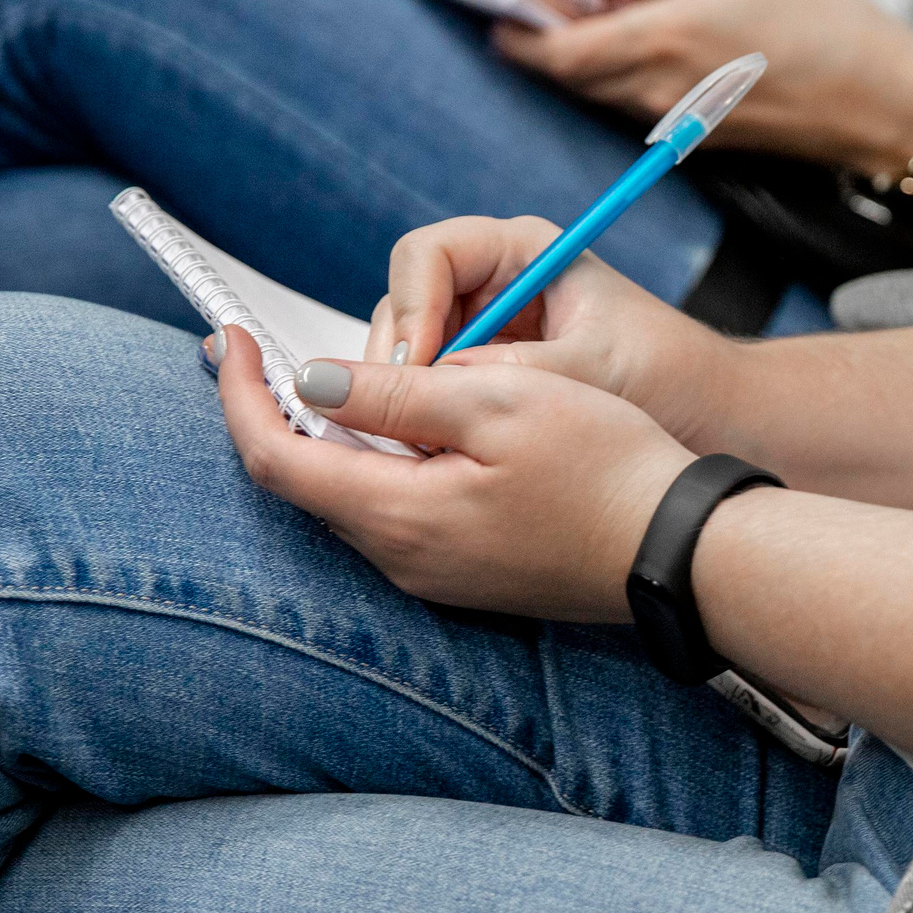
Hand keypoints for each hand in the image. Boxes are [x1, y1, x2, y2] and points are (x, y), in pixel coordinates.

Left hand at [213, 325, 692, 619]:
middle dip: (274, 410)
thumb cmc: (607, 469)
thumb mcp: (499, 400)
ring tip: (332, 374)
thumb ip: (395, 391)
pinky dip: (375, 460)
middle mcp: (401, 558)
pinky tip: (401, 424)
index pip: (274, 456)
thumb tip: (310, 380)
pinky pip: (393, 511)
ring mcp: (432, 574)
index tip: (228, 337)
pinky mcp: (464, 573)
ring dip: (330, 434)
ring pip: (349, 493)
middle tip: (255, 347)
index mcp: (398, 514)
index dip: (238, 392)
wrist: (684, 554)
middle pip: (304, 479)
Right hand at [363, 216, 739, 451]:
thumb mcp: (591, 371)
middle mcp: (494, 288)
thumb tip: (425, 387)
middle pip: (404, 308)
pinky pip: (434, 397)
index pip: (426, 256)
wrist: (716, 423)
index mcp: (522, 252)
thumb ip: (511, 374)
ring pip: (411, 359)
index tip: (416, 368)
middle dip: (398, 364)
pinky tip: (442, 459)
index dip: (410, 307)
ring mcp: (486, 337)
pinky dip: (429, 425)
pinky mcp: (489, 386)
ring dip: (408, 400)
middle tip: (404, 421)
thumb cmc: (671, 377)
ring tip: (427, 447)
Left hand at [496, 0, 912, 174]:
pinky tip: (644, 36)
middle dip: (544, 33)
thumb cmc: (826, 30)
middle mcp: (655, 94)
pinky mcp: (693, 135)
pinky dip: (616, 69)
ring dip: (580, 52)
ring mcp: (673, 122)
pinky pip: (629, 100)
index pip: (552, 46)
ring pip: (594, 87)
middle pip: (564, 71)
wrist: (886, 105)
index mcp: (662, 43)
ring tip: (598, 8)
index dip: (521, 20)